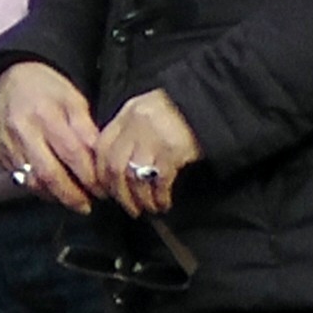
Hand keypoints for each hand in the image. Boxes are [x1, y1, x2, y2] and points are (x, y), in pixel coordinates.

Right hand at [0, 60, 106, 213]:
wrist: (10, 78)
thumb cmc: (48, 89)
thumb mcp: (74, 101)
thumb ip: (87, 131)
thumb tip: (100, 162)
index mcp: (46, 115)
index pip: (72, 154)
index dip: (89, 176)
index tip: (102, 189)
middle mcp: (23, 131)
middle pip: (48, 174)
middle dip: (71, 195)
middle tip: (87, 206)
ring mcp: (7, 144)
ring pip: (31, 181)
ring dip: (54, 196)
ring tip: (72, 201)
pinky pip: (19, 178)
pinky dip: (38, 188)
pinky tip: (52, 190)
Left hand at [98, 90, 203, 217]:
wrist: (212, 105)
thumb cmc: (179, 113)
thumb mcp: (147, 112)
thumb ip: (128, 132)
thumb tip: (111, 166)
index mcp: (127, 114)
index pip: (101, 147)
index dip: (99, 173)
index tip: (104, 191)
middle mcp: (137, 124)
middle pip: (115, 165)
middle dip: (118, 193)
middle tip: (128, 207)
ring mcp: (155, 137)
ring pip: (134, 176)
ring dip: (139, 198)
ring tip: (146, 208)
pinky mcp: (175, 149)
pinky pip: (160, 180)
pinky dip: (159, 196)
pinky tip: (163, 203)